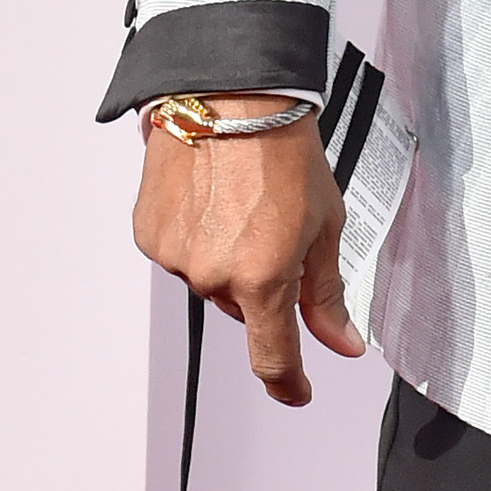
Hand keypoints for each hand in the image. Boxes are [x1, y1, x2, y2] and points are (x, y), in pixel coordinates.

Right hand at [133, 108, 361, 407]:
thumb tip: (340, 342)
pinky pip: (181, 256)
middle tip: (276, 233)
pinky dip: (198, 240)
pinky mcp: (149, 234)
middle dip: (264, 285)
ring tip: (242, 207)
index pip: (272, 357)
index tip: (296, 392)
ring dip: (229, 261)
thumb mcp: (324, 227)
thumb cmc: (283, 152)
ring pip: (210, 282)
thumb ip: (326, 295)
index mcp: (262, 280)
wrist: (230, 98)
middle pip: (245, 309)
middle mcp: (212, 276)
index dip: (287, 383)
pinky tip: (212, 202)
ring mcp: (175, 256)